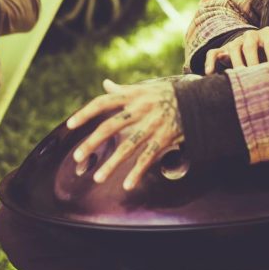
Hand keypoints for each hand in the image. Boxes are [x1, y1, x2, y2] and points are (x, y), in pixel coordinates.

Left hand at [65, 79, 182, 190]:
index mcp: (132, 96)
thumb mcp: (145, 88)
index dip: (86, 113)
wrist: (198, 100)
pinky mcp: (165, 139)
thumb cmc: (167, 94)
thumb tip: (105, 84)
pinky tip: (127, 185)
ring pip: (127, 147)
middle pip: (110, 126)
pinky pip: (148, 158)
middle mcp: (140, 110)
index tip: (71, 124)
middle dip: (93, 142)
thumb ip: (123, 90)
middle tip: (78, 156)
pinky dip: (137, 172)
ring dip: (111, 164)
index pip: (103, 102)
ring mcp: (152, 125)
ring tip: (97, 178)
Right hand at [203, 27, 268, 73]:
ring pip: (233, 51)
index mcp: (268, 34)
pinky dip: (210, 62)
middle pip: (249, 47)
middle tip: (258, 79)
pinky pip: (213, 54)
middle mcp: (250, 35)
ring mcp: (235, 42)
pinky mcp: (222, 50)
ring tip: (241, 81)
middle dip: (253, 63)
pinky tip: (210, 74)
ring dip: (236, 66)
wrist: (254, 42)